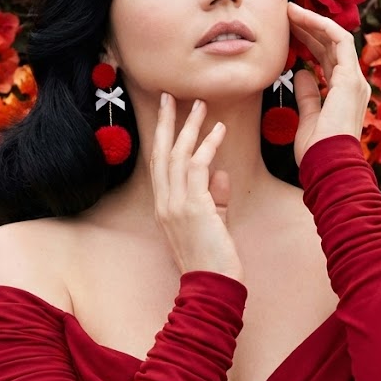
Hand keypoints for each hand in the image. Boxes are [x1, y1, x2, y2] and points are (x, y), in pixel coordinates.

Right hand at [150, 94, 244, 283]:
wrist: (212, 285)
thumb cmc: (214, 258)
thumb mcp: (215, 222)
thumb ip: (216, 197)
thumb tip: (220, 172)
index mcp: (164, 206)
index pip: (160, 164)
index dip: (163, 137)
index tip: (168, 114)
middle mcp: (164, 203)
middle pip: (161, 153)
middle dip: (166, 122)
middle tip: (170, 96)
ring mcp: (175, 204)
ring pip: (178, 155)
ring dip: (190, 127)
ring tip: (201, 105)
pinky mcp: (193, 207)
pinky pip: (198, 167)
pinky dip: (208, 145)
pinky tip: (220, 130)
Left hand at [288, 2, 370, 166]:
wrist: (328, 165)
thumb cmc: (317, 150)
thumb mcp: (308, 118)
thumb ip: (308, 95)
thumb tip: (300, 74)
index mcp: (344, 94)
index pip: (328, 59)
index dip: (309, 42)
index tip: (289, 31)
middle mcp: (353, 83)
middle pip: (331, 46)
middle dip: (309, 28)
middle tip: (287, 15)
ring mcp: (354, 80)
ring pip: (335, 38)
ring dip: (313, 22)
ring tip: (291, 11)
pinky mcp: (350, 78)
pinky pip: (339, 41)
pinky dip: (322, 26)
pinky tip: (303, 18)